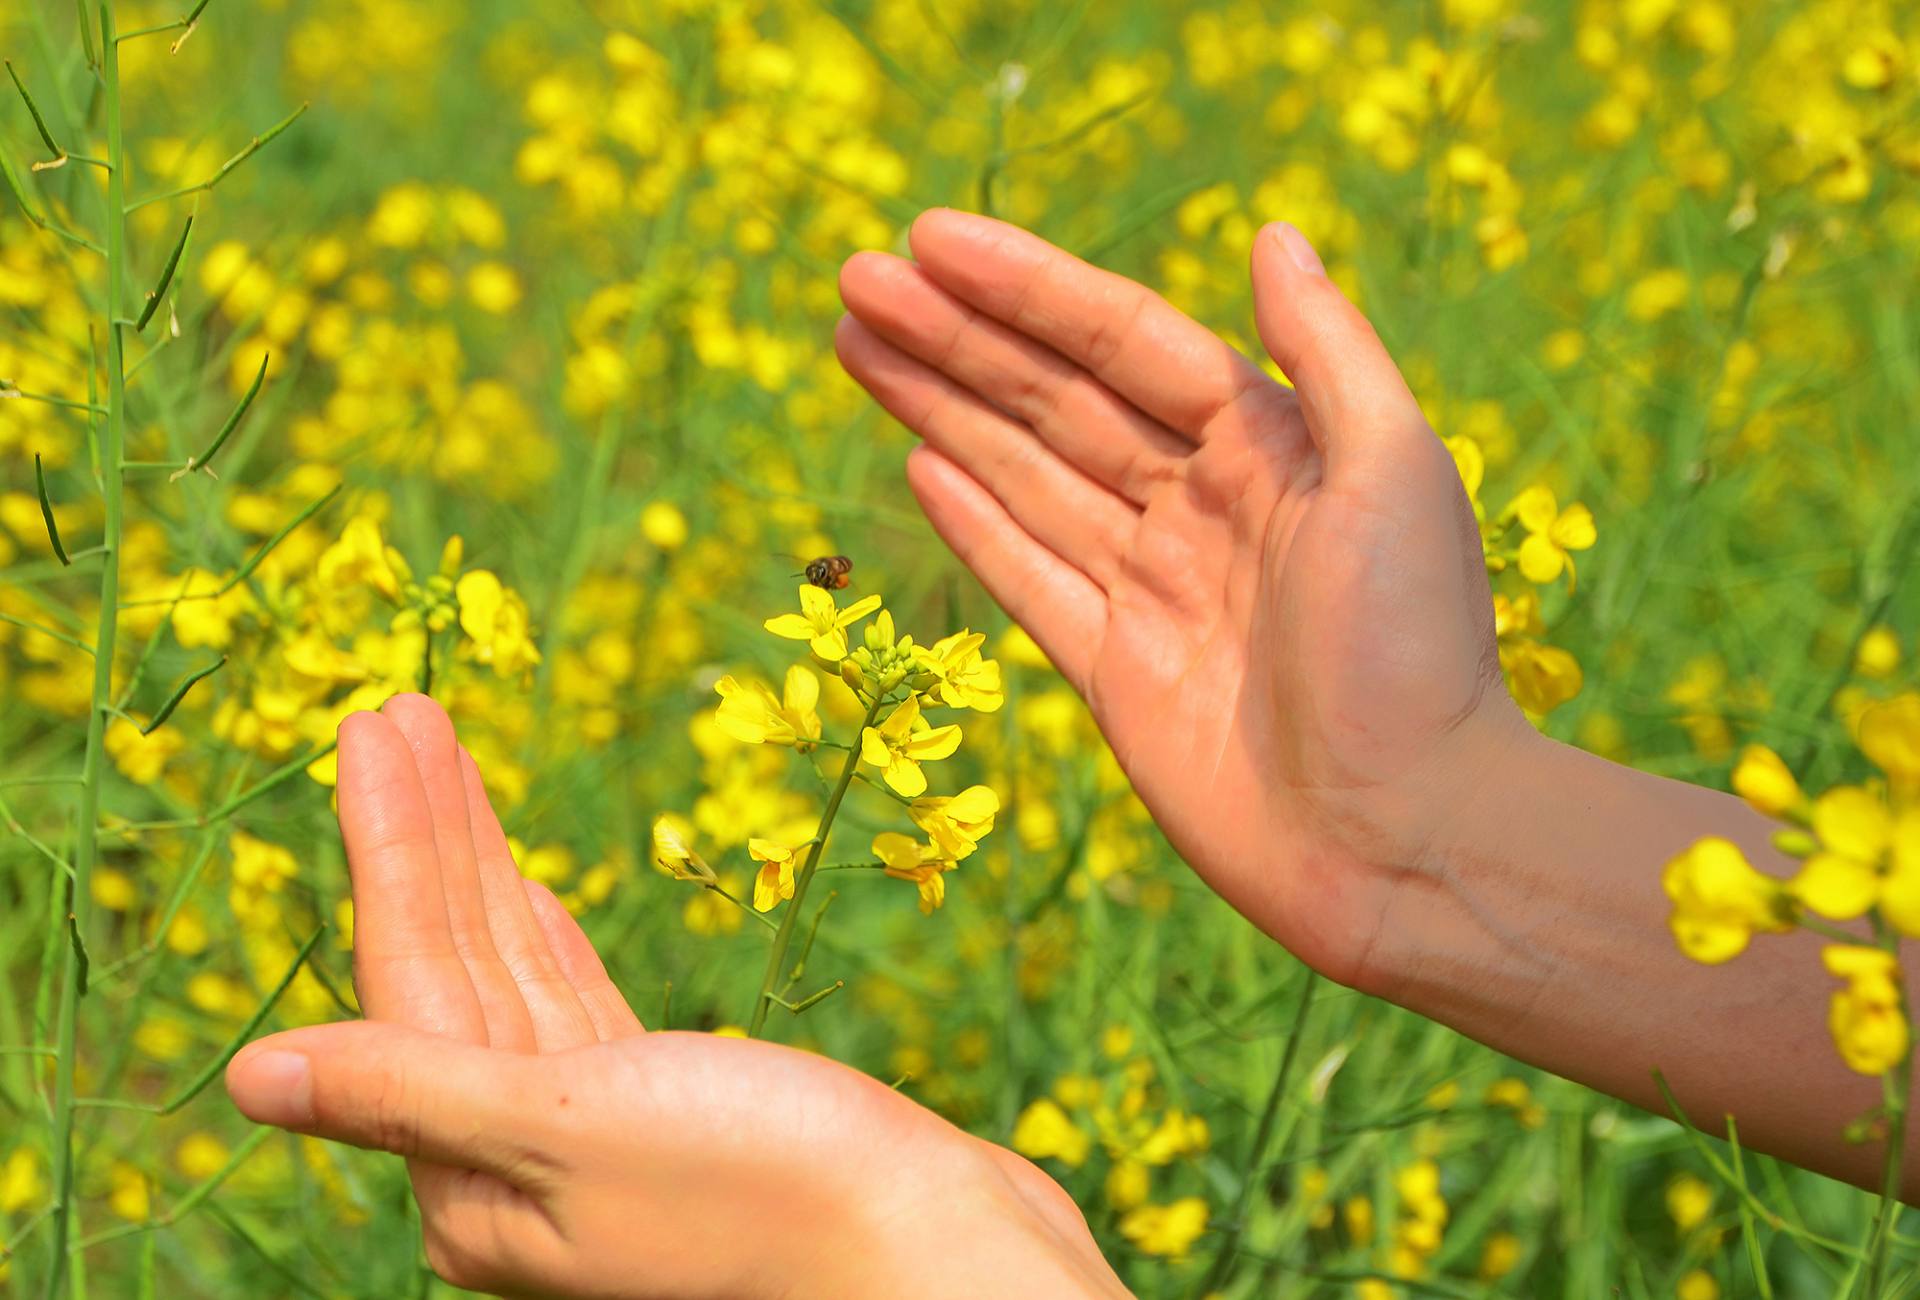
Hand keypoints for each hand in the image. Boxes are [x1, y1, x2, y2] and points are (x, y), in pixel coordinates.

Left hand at [224, 695, 1125, 1299]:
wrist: (931, 1244)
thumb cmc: (768, 1191)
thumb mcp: (574, 1132)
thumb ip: (413, 1092)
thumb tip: (248, 1079)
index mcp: (472, 1180)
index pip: (407, 978)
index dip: (390, 845)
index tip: (374, 726)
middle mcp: (514, 1164)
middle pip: (450, 966)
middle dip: (426, 834)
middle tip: (397, 708)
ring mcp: (590, 1138)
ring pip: (510, 974)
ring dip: (478, 864)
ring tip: (444, 755)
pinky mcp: (664, 1112)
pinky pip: (571, 1005)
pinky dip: (542, 935)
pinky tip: (523, 886)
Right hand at [836, 211, 1534, 985]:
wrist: (1402, 834)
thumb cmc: (1414, 650)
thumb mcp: (1394, 472)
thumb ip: (1326, 351)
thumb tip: (1272, 233)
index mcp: (1266, 445)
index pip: (1122, 342)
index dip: (1026, 288)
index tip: (931, 240)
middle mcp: (1200, 505)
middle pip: (1054, 399)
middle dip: (956, 337)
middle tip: (855, 279)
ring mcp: (1151, 589)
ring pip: (1024, 476)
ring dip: (941, 408)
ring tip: (856, 344)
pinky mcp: (1115, 673)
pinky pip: (1028, 579)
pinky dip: (974, 522)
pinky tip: (917, 463)